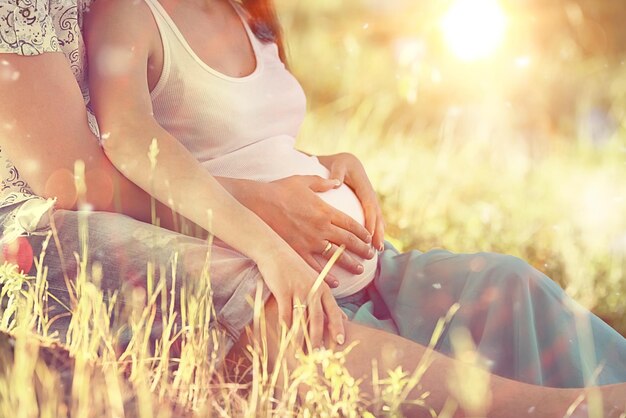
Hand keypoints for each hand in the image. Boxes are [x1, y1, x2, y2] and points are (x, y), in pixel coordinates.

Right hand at [251, 175, 374, 283]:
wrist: (258, 203)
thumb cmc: (280, 190)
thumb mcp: (303, 181)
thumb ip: (322, 183)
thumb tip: (336, 181)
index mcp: (325, 210)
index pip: (351, 224)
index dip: (362, 232)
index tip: (369, 238)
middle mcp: (321, 227)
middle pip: (349, 241)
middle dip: (362, 249)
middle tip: (371, 255)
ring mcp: (310, 241)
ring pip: (336, 256)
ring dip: (351, 263)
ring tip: (361, 269)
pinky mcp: (297, 251)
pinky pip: (315, 267)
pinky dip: (327, 276)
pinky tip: (336, 282)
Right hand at [255, 245, 346, 348]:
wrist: (274, 251)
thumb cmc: (295, 269)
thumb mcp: (315, 281)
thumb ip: (327, 300)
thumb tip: (344, 317)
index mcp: (323, 287)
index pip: (333, 310)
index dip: (338, 326)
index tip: (340, 341)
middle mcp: (312, 289)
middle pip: (318, 318)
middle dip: (318, 338)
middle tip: (318, 355)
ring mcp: (297, 289)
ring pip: (301, 318)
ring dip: (301, 338)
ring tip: (300, 353)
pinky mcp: (282, 290)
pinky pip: (285, 313)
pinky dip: (285, 327)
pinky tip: (284, 337)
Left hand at [318, 153, 384, 250]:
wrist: (342, 160)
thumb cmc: (336, 163)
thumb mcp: (336, 165)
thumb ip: (336, 173)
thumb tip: (336, 183)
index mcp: (363, 183)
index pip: (368, 204)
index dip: (370, 219)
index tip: (368, 234)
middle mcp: (369, 191)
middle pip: (376, 213)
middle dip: (378, 231)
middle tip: (377, 247)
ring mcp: (369, 197)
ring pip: (377, 216)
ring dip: (379, 232)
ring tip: (378, 249)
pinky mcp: (367, 201)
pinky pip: (373, 216)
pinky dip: (376, 229)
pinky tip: (375, 242)